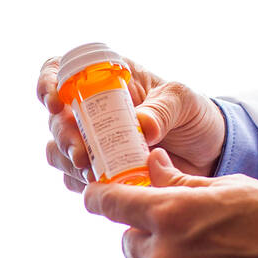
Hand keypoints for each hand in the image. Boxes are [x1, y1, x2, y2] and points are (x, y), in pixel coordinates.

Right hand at [37, 54, 226, 192]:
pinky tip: (103, 186)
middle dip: (63, 136)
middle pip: (55, 119)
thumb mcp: (185, 101)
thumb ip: (163, 109)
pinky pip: (74, 179)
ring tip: (93, 173)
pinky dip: (82, 184)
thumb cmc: (194, 116)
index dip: (48, 83)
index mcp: (106, 80)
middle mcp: (91, 110)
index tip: (56, 102)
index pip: (59, 71)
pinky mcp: (98, 172)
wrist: (209, 155)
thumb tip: (140, 125)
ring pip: (57, 151)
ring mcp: (92, 143)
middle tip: (82, 154)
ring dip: (68, 162)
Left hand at [84, 148, 257, 257]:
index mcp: (170, 215)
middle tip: (183, 236)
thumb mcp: (229, 188)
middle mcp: (165, 256)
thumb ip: (180, 183)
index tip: (94, 199)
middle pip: (129, 246)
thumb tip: (150, 164)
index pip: (112, 206)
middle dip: (148, 238)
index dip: (100, 200)